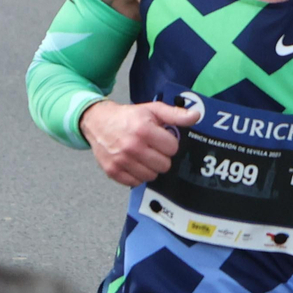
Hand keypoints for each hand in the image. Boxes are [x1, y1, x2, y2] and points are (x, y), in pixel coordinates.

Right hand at [80, 99, 201, 186]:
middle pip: (164, 165)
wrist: (97, 122)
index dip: (169, 143)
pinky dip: (137, 174)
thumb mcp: (152, 110)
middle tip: (152, 148)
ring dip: (150, 167)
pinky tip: (133, 163)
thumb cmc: (127, 117)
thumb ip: (175, 114)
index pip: (172, 148)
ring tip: (142, 155)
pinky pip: (136, 182)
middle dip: (161, 157)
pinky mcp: (113, 171)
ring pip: (151, 176)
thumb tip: (196, 116)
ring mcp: (121, 160)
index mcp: (143, 129)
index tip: (161, 139)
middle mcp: (132, 146)